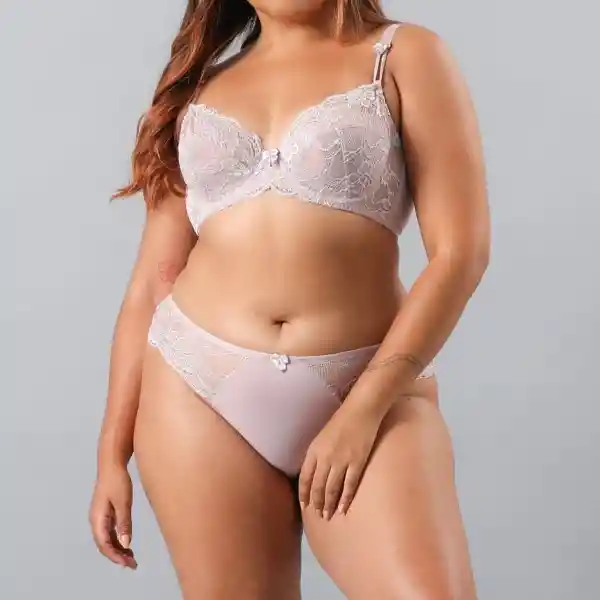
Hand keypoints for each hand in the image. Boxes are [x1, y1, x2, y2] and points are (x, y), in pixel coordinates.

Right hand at [89, 465, 137, 568]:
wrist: (112, 465)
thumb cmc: (117, 481)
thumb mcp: (123, 503)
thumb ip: (124, 523)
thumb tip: (125, 544)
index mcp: (97, 519)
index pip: (104, 544)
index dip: (115, 556)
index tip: (127, 563)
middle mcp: (96, 520)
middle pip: (104, 544)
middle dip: (117, 556)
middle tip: (133, 564)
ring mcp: (100, 517)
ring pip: (106, 539)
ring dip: (117, 549)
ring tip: (131, 558)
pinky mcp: (105, 513)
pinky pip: (109, 532)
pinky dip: (117, 540)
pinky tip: (126, 544)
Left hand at [298, 400, 382, 519]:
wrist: (361, 410)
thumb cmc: (342, 420)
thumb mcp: (322, 437)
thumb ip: (317, 454)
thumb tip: (314, 472)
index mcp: (314, 450)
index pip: (305, 477)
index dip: (304, 493)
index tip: (304, 505)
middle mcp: (325, 458)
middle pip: (318, 486)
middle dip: (316, 502)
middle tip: (318, 515)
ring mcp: (341, 461)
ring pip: (332, 489)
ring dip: (329, 504)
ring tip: (328, 515)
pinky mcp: (357, 463)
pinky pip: (349, 485)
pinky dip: (345, 499)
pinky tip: (343, 508)